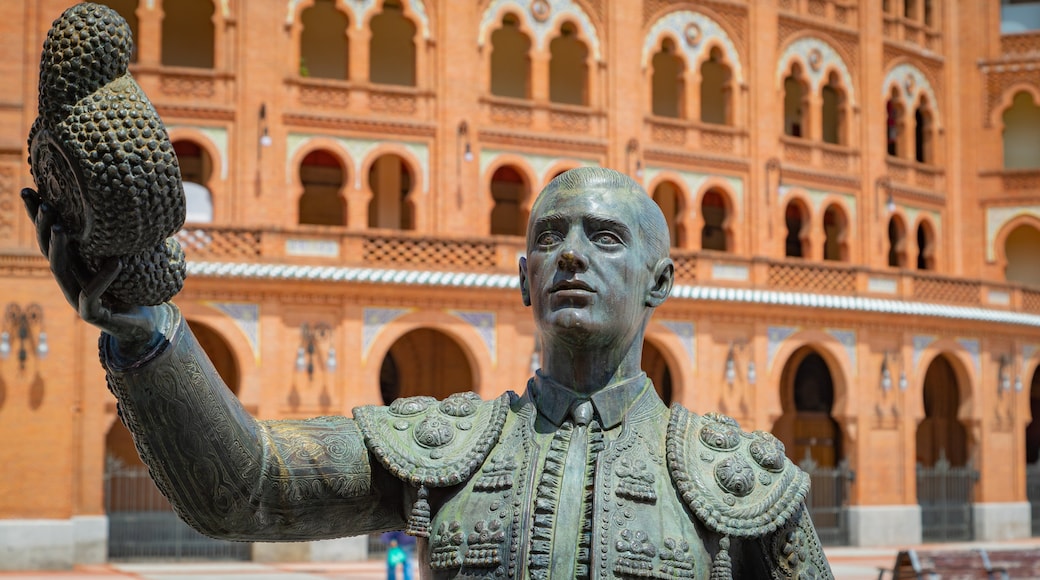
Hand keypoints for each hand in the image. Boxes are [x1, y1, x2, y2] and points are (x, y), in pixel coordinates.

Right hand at [22, 187, 165, 359]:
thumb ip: (116, 237)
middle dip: (44, 227)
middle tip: (46, 205)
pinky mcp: (91, 315)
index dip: (39, 215)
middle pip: (49, 250)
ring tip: (62, 228)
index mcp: (75, 263)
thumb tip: (124, 199)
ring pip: (61, 271)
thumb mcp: (123, 257)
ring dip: (59, 248)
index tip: (29, 188)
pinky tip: (115, 262)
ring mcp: (77, 298)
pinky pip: (91, 297)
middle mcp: (71, 279)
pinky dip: (103, 279)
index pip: (52, 236)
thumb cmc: (133, 288)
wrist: (144, 324)